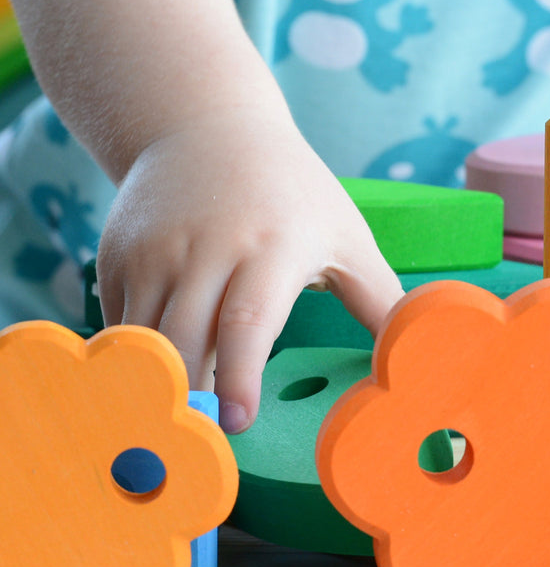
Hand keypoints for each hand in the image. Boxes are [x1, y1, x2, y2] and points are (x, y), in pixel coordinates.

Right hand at [96, 108, 403, 432]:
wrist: (205, 128)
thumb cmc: (292, 192)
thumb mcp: (346, 234)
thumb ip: (380, 297)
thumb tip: (415, 356)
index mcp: (273, 246)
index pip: (247, 321)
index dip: (238, 378)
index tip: (238, 423)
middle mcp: (207, 247)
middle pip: (186, 340)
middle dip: (190, 396)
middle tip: (205, 438)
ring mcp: (154, 251)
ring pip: (144, 339)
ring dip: (160, 383)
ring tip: (183, 411)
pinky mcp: (117, 256)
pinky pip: (120, 324)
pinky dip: (138, 355)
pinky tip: (162, 364)